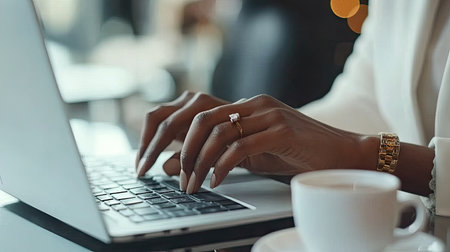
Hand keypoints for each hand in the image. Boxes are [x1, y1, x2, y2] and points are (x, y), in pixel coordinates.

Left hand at [137, 93, 361, 193]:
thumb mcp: (255, 153)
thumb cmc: (297, 153)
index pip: (202, 116)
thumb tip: (186, 165)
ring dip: (200, 162)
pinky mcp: (281, 130)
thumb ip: (225, 153)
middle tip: (179, 178)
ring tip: (194, 185)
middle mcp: (255, 104)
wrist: (341, 153)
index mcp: (247, 106)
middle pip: (202, 119)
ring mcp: (269, 114)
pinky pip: (241, 147)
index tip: (172, 165)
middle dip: (184, 150)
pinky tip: (217, 181)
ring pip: (219, 134)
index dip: (181, 140)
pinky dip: (223, 166)